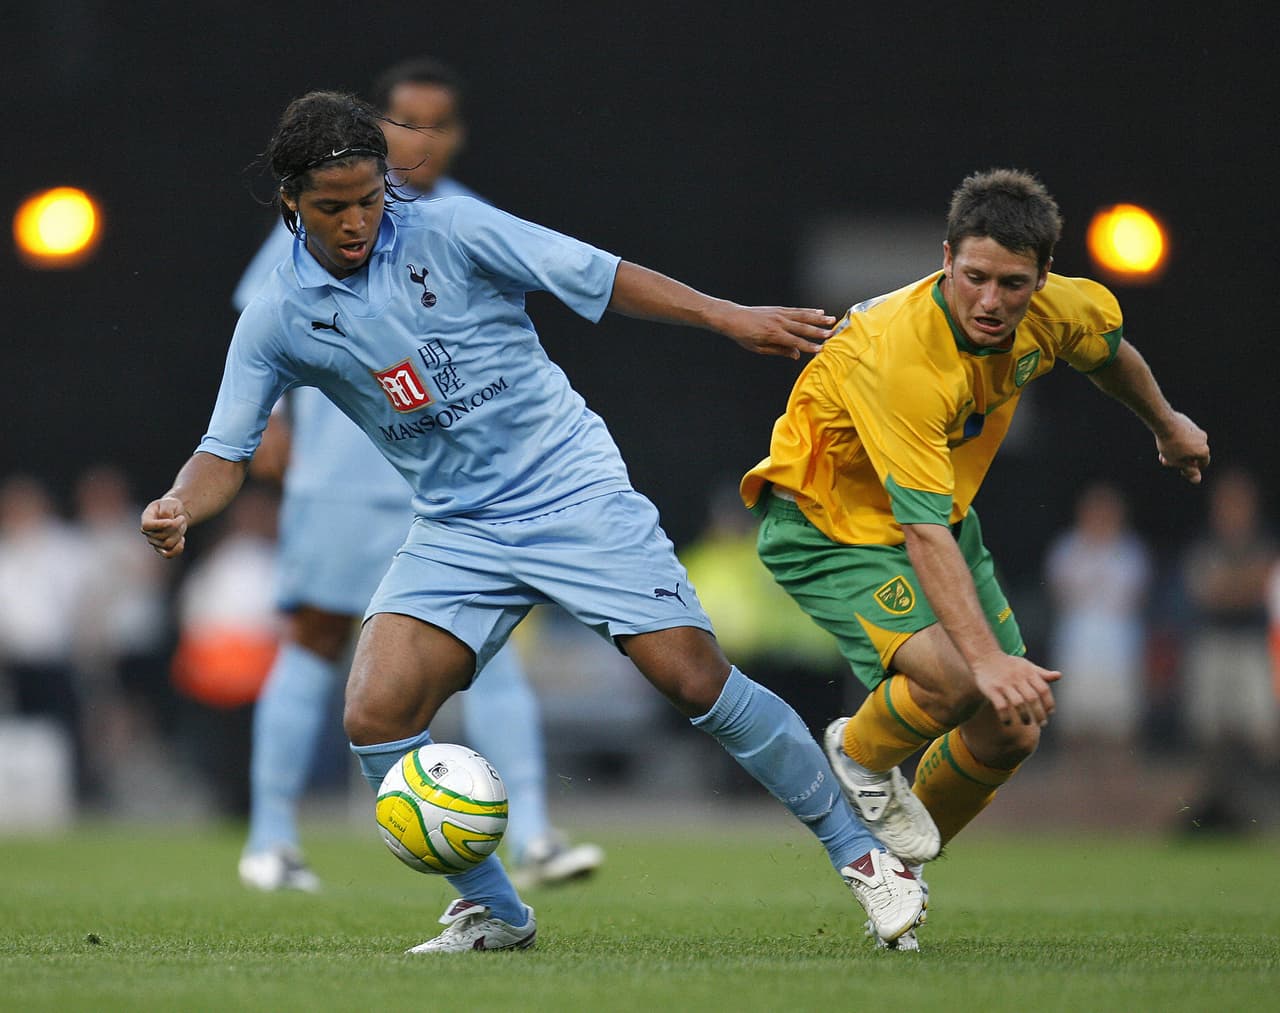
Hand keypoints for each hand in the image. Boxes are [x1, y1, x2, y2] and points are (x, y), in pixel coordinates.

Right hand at [140, 496, 188, 557]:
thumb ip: (166, 511)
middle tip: (181, 518)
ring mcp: (154, 541)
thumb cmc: (171, 506)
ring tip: (181, 526)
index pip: (147, 525)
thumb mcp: (169, 503)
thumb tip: (167, 522)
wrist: (175, 513)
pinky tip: (182, 539)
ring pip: (168, 544)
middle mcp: (147, 532)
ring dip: (179, 534)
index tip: (171, 520)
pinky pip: (168, 555)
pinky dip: (178, 549)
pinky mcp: (162, 548)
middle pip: (162, 535)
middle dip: (176, 527)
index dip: (160, 525)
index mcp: (146, 518)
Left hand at [718, 306, 834, 358]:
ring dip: (818, 318)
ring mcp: (780, 314)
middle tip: (832, 334)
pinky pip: (797, 310)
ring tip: (831, 320)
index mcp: (773, 334)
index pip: (795, 341)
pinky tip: (819, 311)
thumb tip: (796, 355)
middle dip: (818, 331)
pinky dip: (809, 311)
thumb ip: (779, 350)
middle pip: (803, 327)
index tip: (821, 349)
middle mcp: (779, 322)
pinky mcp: (779, 309)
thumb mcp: (759, 348)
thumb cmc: (744, 335)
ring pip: (803, 316)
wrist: (734, 318)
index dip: (809, 346)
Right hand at [970, 653, 1059, 726]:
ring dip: (1025, 716)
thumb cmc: (1009, 664)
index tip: (1050, 713)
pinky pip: (1001, 706)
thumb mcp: (1026, 665)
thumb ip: (1041, 673)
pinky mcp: (991, 689)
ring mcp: (1004, 684)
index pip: (1043, 689)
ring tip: (1027, 723)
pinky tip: (1008, 722)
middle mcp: (1017, 677)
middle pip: (1032, 698)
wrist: (984, 656)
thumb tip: (1059, 675)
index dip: (1049, 703)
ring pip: (1018, 703)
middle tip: (1042, 724)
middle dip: (1039, 713)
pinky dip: (1006, 717)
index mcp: (1028, 672)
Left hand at [1155, 411, 1209, 483]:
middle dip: (1180, 460)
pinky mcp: (1188, 423)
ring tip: (1162, 453)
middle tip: (1166, 462)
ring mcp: (1196, 430)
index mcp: (1204, 450)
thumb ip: (1188, 470)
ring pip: (1187, 444)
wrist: (1165, 423)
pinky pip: (1184, 435)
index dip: (1192, 469)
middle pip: (1193, 454)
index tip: (1181, 470)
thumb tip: (1197, 480)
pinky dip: (1176, 440)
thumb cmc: (1171, 445)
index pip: (1203, 463)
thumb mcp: (1178, 462)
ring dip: (1176, 451)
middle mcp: (1203, 439)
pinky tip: (1164, 442)